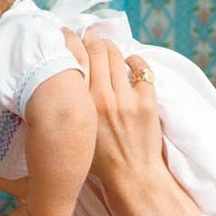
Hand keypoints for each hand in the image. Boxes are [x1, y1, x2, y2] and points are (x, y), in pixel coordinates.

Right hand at [82, 29, 200, 215]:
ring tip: (107, 47)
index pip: (77, 60)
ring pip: (117, 56)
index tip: (70, 40)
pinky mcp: (147, 101)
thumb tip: (68, 83)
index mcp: (82, 107)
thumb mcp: (77, 134)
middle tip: (90, 38)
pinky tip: (130, 64)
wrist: (132, 177)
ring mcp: (126, 99)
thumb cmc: (101, 161)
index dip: (73, 43)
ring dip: (112, 47)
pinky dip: (135, 62)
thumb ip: (74, 109)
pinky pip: (141, 69)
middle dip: (93, 39)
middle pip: (97, 50)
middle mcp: (102, 99)